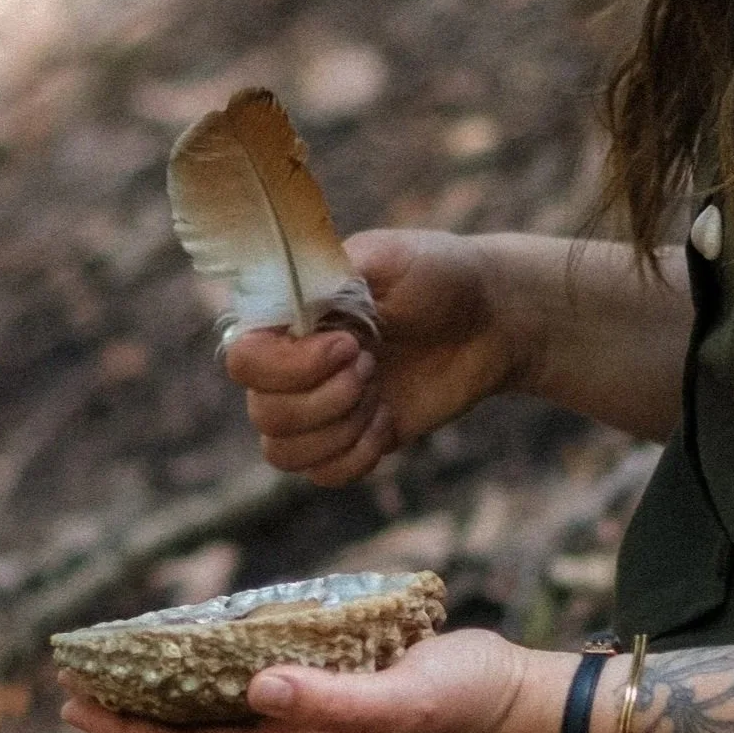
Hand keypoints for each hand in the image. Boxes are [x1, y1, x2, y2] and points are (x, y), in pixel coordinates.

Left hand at [57, 628, 565, 732]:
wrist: (516, 702)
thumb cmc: (462, 704)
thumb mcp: (399, 700)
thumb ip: (330, 701)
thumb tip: (255, 691)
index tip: (74, 705)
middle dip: (132, 714)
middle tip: (76, 678)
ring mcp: (315, 717)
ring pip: (220, 712)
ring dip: (170, 691)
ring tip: (125, 659)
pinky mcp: (335, 688)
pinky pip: (256, 683)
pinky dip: (219, 665)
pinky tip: (211, 638)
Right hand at [222, 228, 517, 486]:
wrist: (490, 320)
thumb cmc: (438, 276)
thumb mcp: (388, 257)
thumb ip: (333, 276)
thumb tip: (294, 305)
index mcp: (289, 316)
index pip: (243, 359)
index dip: (289, 366)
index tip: (351, 345)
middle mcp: (291, 364)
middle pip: (262, 413)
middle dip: (326, 398)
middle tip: (373, 363)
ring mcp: (317, 406)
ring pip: (283, 452)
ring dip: (340, 428)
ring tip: (379, 392)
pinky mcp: (348, 439)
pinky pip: (321, 474)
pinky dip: (357, 455)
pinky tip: (388, 420)